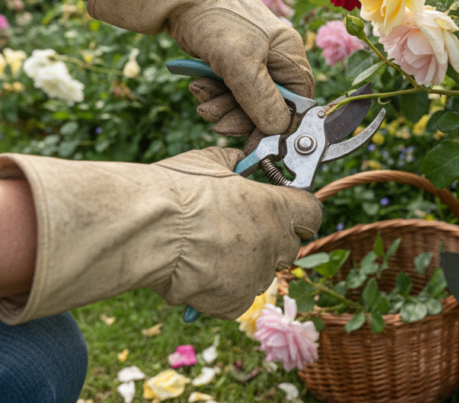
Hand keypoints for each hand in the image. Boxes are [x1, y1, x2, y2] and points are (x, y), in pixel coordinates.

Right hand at [0, 148, 321, 323]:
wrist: (146, 232)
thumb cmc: (175, 192)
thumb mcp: (208, 161)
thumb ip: (233, 161)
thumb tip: (240, 157)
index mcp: (275, 207)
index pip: (312, 212)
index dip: (299, 211)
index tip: (286, 209)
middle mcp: (273, 244)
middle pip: (288, 246)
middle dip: (269, 239)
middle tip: (238, 230)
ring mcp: (255, 275)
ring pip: (260, 273)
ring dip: (244, 264)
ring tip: (209, 252)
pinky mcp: (233, 301)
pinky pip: (237, 297)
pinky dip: (222, 290)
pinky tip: (199, 274)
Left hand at [85, 0, 314, 144]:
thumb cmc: (216, 19)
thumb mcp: (240, 62)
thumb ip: (261, 99)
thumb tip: (279, 130)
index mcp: (290, 58)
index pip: (297, 105)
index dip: (277, 126)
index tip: (255, 143)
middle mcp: (276, 62)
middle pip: (268, 108)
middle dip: (241, 117)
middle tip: (216, 121)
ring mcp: (254, 64)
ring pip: (245, 103)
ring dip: (222, 107)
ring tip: (202, 98)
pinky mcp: (232, 65)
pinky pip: (228, 93)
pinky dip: (213, 95)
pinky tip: (198, 85)